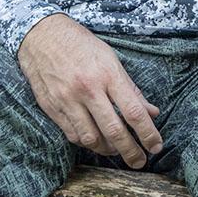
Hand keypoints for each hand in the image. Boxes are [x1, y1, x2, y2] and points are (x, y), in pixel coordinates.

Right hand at [17, 14, 162, 168]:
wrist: (41, 35)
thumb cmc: (80, 44)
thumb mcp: (110, 58)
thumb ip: (130, 88)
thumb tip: (151, 112)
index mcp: (107, 73)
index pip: (134, 111)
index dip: (148, 133)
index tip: (156, 146)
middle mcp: (88, 88)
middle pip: (114, 131)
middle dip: (131, 151)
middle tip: (139, 161)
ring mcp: (68, 99)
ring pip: (91, 139)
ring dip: (108, 150)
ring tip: (116, 150)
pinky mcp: (52, 107)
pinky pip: (72, 134)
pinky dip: (87, 142)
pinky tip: (95, 140)